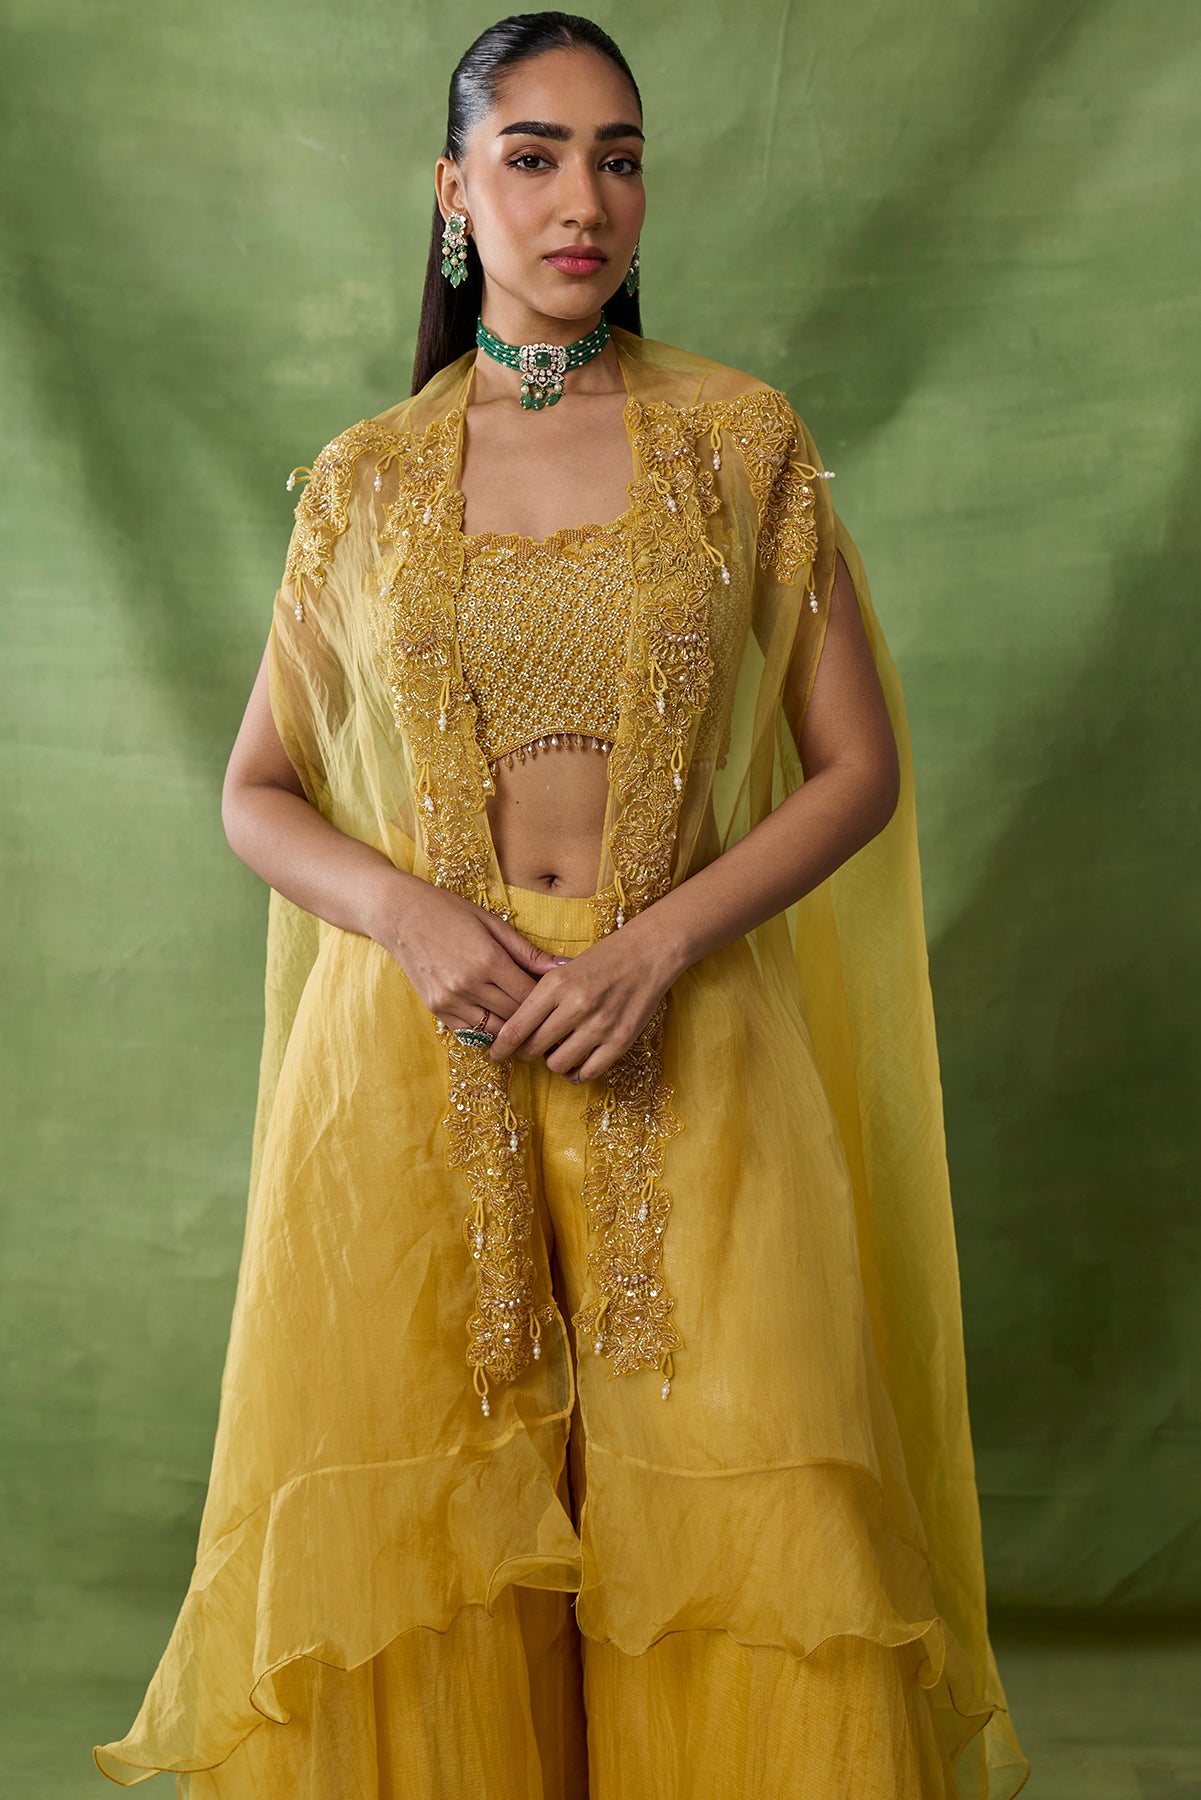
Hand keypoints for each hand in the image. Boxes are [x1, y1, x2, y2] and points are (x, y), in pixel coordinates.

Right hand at [374, 877, 564, 1039]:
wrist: (400, 915)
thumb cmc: (450, 912)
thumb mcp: (493, 924)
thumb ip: (528, 952)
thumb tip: (564, 967)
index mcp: (488, 960)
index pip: (529, 996)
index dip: (545, 1000)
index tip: (554, 998)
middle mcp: (469, 985)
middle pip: (515, 1016)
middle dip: (532, 1016)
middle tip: (543, 1012)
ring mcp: (450, 1000)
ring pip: (494, 1030)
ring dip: (510, 1027)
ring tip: (522, 1019)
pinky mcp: (436, 1009)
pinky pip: (471, 1032)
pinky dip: (486, 1028)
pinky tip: (494, 1016)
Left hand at [486, 913, 681, 1083]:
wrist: (648, 954)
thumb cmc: (602, 960)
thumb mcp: (563, 970)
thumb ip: (539, 998)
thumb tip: (514, 1031)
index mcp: (556, 984)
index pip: (516, 1028)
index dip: (500, 1048)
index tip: (495, 1055)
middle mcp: (576, 1005)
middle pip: (534, 1049)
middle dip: (527, 1053)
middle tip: (530, 1049)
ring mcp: (600, 1025)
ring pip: (558, 1064)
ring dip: (553, 1062)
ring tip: (558, 1050)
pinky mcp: (620, 1041)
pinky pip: (588, 1072)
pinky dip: (577, 1072)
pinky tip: (577, 1062)